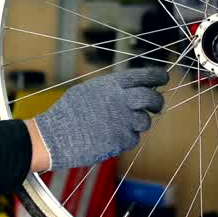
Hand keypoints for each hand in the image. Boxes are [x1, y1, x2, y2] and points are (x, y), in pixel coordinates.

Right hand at [29, 67, 167, 170]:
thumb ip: (110, 90)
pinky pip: (132, 138)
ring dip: (138, 122)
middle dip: (157, 102)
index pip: (144, 76)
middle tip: (156, 105)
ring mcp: (122, 121)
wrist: (55, 137)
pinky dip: (125, 137)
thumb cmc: (67, 114)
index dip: (157, 76)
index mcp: (111, 85)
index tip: (163, 78)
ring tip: (123, 123)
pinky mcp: (121, 140)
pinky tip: (109, 135)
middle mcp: (120, 101)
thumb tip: (129, 90)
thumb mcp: (87, 91)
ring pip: (144, 121)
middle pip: (151, 98)